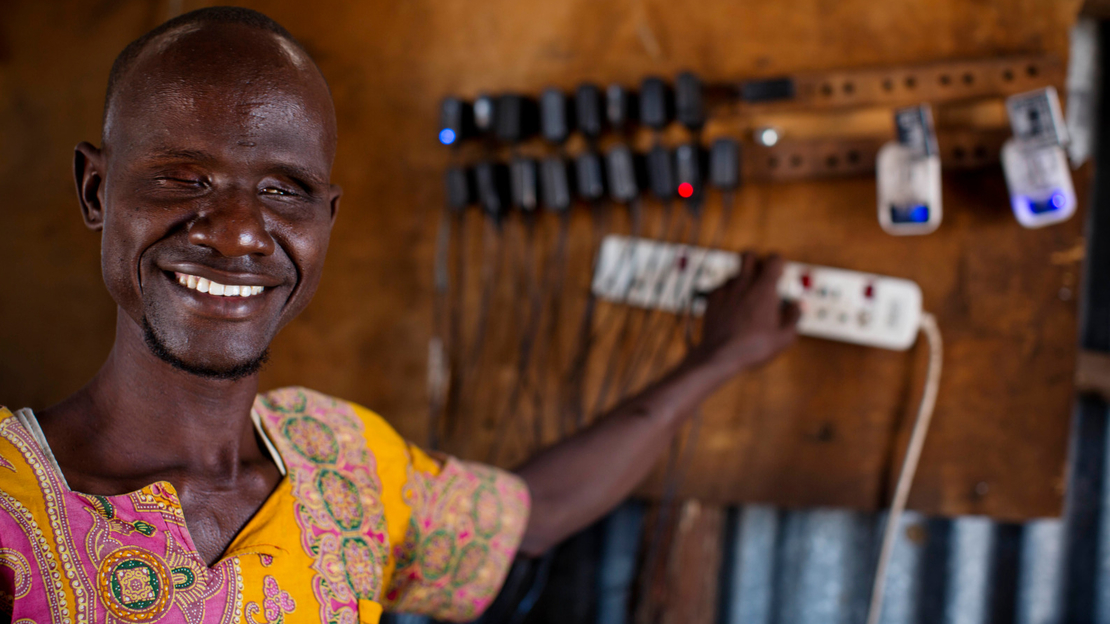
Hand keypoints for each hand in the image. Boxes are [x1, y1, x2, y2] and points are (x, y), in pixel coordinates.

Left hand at [689, 253, 799, 377]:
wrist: (720, 355)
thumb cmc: (754, 348)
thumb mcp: (784, 337)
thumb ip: (794, 317)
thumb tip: (798, 305)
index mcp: (764, 289)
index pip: (774, 258)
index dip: (779, 263)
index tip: (779, 275)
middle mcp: (744, 283)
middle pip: (749, 254)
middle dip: (756, 261)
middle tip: (760, 278)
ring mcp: (725, 289)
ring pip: (734, 272)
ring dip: (742, 280)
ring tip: (746, 300)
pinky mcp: (711, 298)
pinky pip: (721, 286)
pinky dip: (728, 293)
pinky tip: (731, 309)